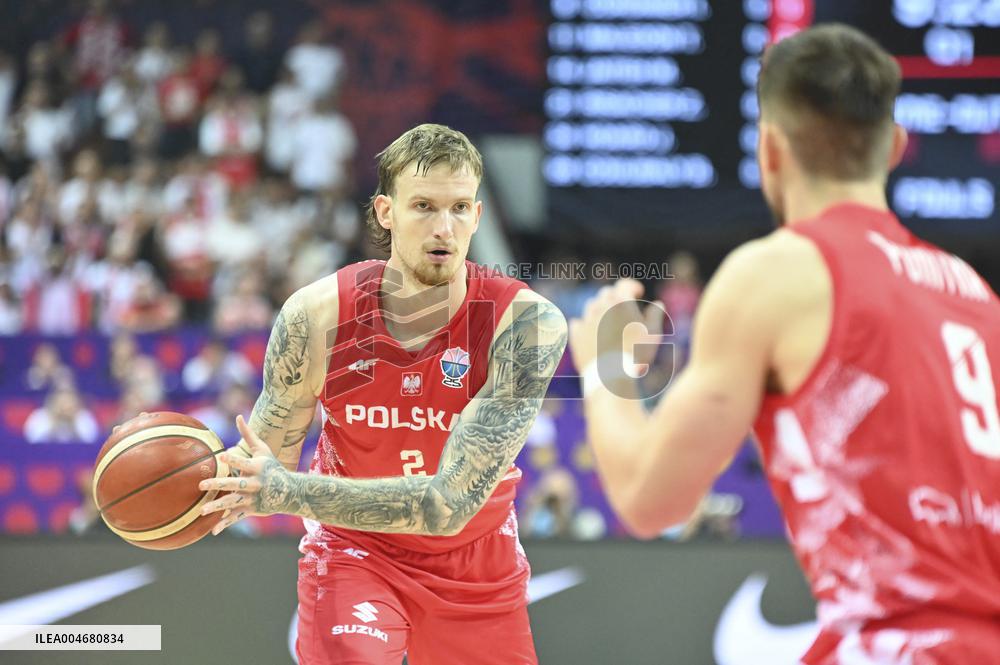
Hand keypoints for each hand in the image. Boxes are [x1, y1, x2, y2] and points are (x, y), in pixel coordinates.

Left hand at [198, 414, 290, 534]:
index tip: (221, 455)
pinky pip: (237, 517)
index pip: (243, 462)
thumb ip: (248, 435)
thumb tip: (238, 416)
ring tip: (202, 510)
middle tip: (202, 484)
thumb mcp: (263, 450)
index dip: (233, 459)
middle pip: (235, 484)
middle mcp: (255, 483)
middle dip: (219, 484)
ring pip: (233, 503)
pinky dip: (226, 524)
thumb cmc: (272, 466)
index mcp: (257, 468)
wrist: (290, 491)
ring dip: (218, 507)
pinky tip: (213, 531)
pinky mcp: (251, 510)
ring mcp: (253, 498)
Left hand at [569, 279, 664, 372]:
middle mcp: (601, 307)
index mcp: (620, 302)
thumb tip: (658, 304)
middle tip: (622, 305)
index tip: (637, 292)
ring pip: (592, 306)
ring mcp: (587, 320)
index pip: (624, 284)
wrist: (611, 374)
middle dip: (615, 296)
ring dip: (600, 308)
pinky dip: (585, 324)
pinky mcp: (576, 334)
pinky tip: (590, 330)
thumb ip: (655, 315)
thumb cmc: (636, 353)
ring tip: (608, 318)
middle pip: (606, 293)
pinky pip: (578, 323)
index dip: (632, 286)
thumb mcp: (653, 333)